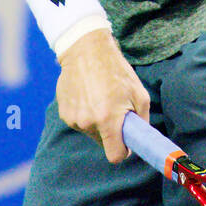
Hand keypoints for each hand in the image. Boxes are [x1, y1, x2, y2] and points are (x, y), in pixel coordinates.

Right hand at [56, 29, 150, 162]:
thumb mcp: (139, 93)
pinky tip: (87, 95)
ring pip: (90, 132)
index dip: (123, 151)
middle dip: (110, 132)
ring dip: (96, 121)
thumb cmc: (116, 70)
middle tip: (114, 110)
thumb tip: (140, 138)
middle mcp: (87, 122)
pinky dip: (85, 113)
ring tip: (99, 98)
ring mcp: (73, 118)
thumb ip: (142, 120)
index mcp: (107, 119)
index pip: (115, 156)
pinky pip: (79, 122)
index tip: (126, 142)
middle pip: (102, 142)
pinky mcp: (63, 112)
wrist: (86, 49)